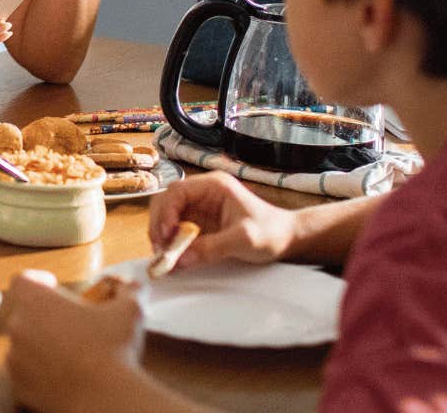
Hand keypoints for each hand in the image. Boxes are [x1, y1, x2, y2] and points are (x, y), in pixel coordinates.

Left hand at [6, 269, 143, 412]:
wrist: (104, 399)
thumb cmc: (113, 349)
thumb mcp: (129, 310)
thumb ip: (128, 291)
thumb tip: (132, 286)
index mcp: (36, 301)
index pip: (22, 280)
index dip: (36, 280)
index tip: (52, 285)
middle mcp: (18, 327)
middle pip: (21, 313)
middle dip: (42, 315)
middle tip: (69, 323)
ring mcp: (15, 360)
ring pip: (22, 345)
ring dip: (39, 345)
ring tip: (68, 352)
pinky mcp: (19, 388)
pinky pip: (25, 374)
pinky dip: (39, 373)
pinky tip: (63, 375)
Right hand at [148, 171, 295, 269]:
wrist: (286, 238)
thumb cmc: (271, 232)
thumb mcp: (243, 240)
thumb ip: (212, 248)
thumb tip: (180, 259)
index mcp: (213, 185)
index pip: (177, 191)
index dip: (166, 212)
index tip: (166, 235)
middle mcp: (203, 192)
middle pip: (166, 202)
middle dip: (160, 225)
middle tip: (161, 250)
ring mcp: (199, 207)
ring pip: (167, 215)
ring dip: (162, 235)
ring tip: (167, 256)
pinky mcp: (199, 223)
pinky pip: (176, 229)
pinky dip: (170, 243)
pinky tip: (174, 257)